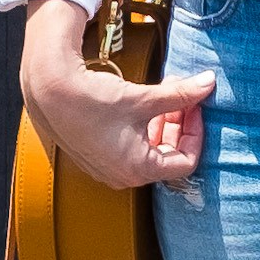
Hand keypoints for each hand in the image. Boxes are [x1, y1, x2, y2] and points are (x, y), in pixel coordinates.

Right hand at [17, 1, 211, 191]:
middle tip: (182, 95)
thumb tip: (209, 83)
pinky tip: (142, 102)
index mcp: (138, 169)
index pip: (186, 161)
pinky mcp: (98, 156)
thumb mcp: (144, 98)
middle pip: (168, 156)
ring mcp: (109, 168)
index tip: (195, 105)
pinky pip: (132, 146)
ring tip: (163, 92)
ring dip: (163, 123)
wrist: (50, 92)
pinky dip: (144, 126)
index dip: (196, 132)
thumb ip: (181, 95)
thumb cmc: (94, 100)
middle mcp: (124, 176)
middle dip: (180, 124)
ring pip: (150, 149)